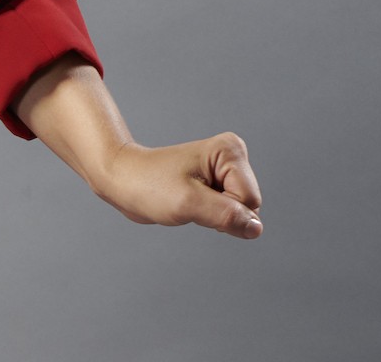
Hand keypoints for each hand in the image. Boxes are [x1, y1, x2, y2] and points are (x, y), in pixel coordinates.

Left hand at [89, 134, 263, 238]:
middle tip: (191, 201)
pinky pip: (229, 214)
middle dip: (222, 214)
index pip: (249, 201)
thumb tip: (256, 229)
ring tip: (189, 201)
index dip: (223, 210)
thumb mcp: (189, 203)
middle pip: (249, 207)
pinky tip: (191, 204)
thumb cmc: (150, 186)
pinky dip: (211, 216)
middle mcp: (232, 157)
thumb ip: (227, 216)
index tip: (194, 197)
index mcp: (230, 151)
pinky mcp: (217, 184)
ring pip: (241, 213)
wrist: (123, 181)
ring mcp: (225, 171)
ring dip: (216, 216)